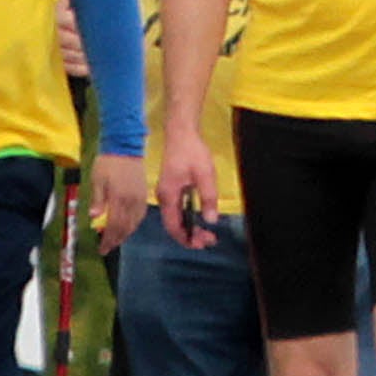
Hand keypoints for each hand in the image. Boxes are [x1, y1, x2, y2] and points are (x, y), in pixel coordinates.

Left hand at [86, 151, 149, 247]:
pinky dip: (134, 224)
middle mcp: (131, 201)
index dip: (108, 239)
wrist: (126, 146)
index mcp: (119, 198)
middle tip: (107, 248)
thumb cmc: (108, 162)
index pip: (114, 225)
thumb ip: (97, 199)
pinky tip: (129, 227)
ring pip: (134, 223)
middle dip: (115, 240)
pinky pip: (141, 215)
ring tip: (116, 240)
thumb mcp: (97, 179)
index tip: (101, 249)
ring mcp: (139, 198)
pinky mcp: (143, 194)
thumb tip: (94, 217)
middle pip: (125, 227)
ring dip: (125, 234)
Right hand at [155, 125, 224, 248]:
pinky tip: (199, 218)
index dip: (186, 239)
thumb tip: (211, 220)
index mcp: (168, 196)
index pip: (173, 226)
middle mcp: (163, 197)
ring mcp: (166, 193)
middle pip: (173, 225)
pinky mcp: (171, 188)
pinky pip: (177, 209)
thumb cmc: (192, 151)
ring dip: (189, 228)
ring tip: (207, 233)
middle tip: (209, 240)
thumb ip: (208, 198)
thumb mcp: (205, 174)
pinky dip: (187, 217)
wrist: (181, 132)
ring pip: (175, 218)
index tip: (202, 244)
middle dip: (190, 236)